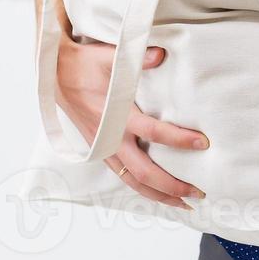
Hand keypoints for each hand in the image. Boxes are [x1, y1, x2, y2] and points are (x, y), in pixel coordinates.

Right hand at [56, 36, 208, 209]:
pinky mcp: (100, 149)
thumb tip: (161, 55)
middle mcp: (109, 137)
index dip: (179, 139)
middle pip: (144, 172)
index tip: (203, 143)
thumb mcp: (110, 56)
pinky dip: (141, 188)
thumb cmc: (84, 63)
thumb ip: (138, 58)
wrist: (55, 73)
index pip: (153, 132)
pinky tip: (157, 193)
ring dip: (157, 195)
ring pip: (132, 181)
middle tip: (198, 192)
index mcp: (115, 115)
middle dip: (172, 185)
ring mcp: (103, 147)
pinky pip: (123, 175)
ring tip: (182, 204)